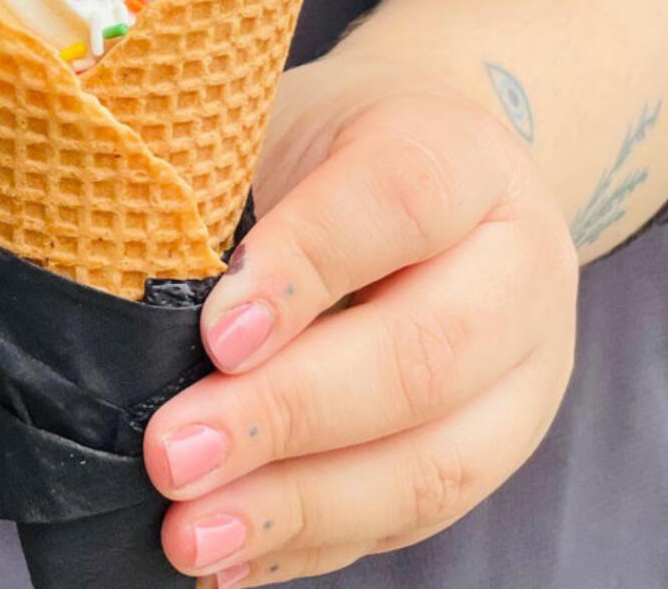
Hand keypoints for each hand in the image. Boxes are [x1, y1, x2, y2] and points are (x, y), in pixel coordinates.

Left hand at [144, 71, 578, 587]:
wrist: (433, 167)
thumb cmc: (335, 143)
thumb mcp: (290, 122)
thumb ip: (237, 194)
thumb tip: (141, 304)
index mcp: (463, 156)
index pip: (398, 203)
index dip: (305, 270)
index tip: (215, 333)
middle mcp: (519, 264)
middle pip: (427, 353)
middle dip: (288, 415)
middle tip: (174, 452)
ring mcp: (526, 368)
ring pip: (435, 461)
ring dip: (301, 507)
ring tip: (192, 534)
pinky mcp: (499, 444)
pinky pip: (417, 513)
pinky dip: (317, 540)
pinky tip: (235, 556)